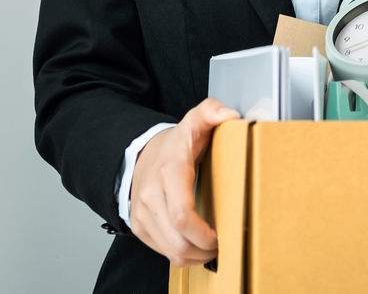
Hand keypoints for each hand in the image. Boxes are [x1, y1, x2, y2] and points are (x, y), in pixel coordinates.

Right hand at [129, 98, 239, 265]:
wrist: (140, 154)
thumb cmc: (175, 144)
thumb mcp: (195, 121)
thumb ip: (212, 111)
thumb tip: (229, 115)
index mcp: (169, 172)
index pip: (183, 214)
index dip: (204, 233)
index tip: (221, 235)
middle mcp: (151, 196)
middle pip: (178, 240)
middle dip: (205, 250)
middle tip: (223, 245)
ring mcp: (142, 213)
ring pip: (171, 251)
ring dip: (195, 256)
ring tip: (212, 248)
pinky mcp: (139, 226)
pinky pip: (162, 251)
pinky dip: (182, 254)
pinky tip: (196, 246)